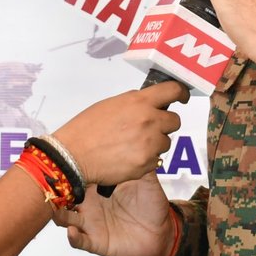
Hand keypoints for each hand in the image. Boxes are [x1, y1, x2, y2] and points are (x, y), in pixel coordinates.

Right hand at [50, 80, 185, 186]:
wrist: (74, 156)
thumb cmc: (87, 128)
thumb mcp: (111, 105)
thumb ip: (134, 104)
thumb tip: (148, 105)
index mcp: (139, 102)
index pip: (173, 91)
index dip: (181, 93)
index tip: (182, 97)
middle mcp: (149, 121)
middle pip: (175, 121)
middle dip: (164, 124)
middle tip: (149, 129)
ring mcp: (150, 144)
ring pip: (165, 142)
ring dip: (155, 144)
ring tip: (132, 146)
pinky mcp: (147, 164)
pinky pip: (156, 160)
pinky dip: (146, 159)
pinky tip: (128, 158)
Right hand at [53, 173, 176, 255]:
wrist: (161, 232)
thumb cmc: (151, 205)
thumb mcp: (147, 180)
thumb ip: (139, 163)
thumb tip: (139, 141)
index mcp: (99, 188)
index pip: (80, 176)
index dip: (71, 170)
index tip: (63, 161)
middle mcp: (90, 205)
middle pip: (65, 197)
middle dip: (56, 191)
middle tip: (51, 184)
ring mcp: (91, 224)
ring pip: (66, 219)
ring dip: (59, 214)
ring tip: (57, 208)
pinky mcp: (96, 242)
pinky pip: (80, 241)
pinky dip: (74, 237)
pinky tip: (72, 231)